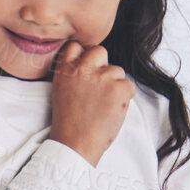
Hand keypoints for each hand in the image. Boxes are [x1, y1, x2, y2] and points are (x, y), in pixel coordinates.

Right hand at [48, 42, 133, 166]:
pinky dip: (124, 97)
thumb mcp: (61, 91)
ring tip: (103, 103)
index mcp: (64, 70)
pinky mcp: (119, 88)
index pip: (76, 46)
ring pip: (117, 70)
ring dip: (115, 84)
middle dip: (102, 65)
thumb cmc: (68, 122)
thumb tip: (91, 65)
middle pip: (99, 51)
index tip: (85, 67)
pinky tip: (112, 109)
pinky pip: (129, 86)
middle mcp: (82, 69)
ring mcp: (102, 77)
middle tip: (99, 85)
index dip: (83, 55)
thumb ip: (73, 74)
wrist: (75, 143)